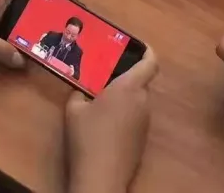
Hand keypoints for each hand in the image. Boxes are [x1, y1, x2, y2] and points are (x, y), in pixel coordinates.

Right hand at [66, 50, 158, 192]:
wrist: (102, 176)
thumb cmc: (87, 136)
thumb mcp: (73, 109)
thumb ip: (79, 92)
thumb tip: (82, 90)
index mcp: (129, 88)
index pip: (150, 63)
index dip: (147, 51)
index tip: (138, 46)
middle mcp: (143, 101)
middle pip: (141, 82)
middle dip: (126, 78)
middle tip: (105, 77)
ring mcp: (145, 122)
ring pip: (138, 100)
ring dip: (125, 98)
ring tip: (102, 102)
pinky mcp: (143, 139)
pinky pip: (136, 117)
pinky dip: (125, 115)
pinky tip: (106, 125)